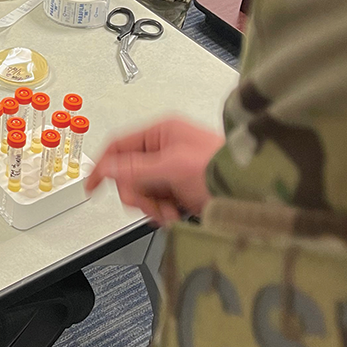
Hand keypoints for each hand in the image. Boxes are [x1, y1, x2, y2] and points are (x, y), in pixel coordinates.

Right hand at [84, 117, 223, 223]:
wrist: (254, 193)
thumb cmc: (220, 169)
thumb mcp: (172, 166)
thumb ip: (135, 168)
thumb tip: (106, 168)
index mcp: (161, 131)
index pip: (118, 146)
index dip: (103, 166)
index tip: (92, 187)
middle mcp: (165, 147)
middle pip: (127, 173)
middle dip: (137, 193)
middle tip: (149, 204)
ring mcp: (172, 169)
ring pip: (141, 191)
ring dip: (151, 206)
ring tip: (169, 212)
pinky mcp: (180, 188)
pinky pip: (156, 201)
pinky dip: (162, 211)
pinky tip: (176, 214)